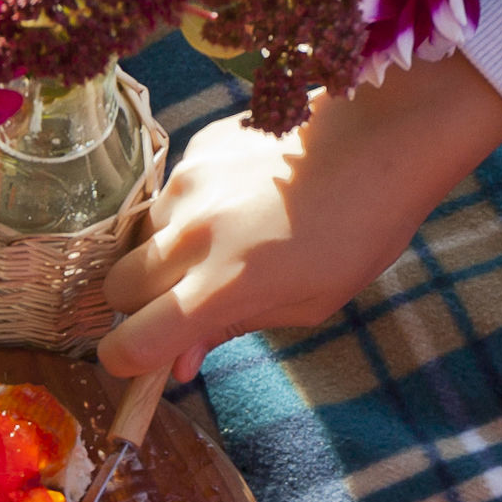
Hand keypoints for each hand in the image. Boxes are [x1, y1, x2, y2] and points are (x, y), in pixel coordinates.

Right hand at [97, 50, 501, 386]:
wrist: (383, 137)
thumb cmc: (359, 233)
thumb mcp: (306, 304)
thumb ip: (231, 330)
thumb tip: (179, 364)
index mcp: (222, 288)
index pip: (131, 343)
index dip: (127, 361)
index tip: (143, 358)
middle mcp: (191, 236)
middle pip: (118, 287)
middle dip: (140, 303)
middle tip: (188, 299)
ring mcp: (188, 185)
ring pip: (142, 236)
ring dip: (166, 251)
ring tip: (228, 239)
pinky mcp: (196, 148)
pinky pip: (170, 193)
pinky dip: (191, 208)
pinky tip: (241, 197)